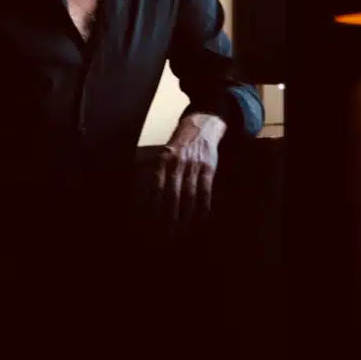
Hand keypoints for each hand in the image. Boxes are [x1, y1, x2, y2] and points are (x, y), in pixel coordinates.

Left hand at [153, 113, 226, 232]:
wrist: (202, 123)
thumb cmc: (181, 142)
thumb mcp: (166, 152)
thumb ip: (161, 171)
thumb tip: (152, 198)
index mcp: (163, 159)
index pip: (157, 188)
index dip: (154, 207)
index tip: (151, 224)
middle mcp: (177, 162)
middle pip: (172, 195)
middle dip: (169, 217)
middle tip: (166, 235)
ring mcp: (194, 165)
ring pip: (189, 196)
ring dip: (186, 216)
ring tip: (183, 233)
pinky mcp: (209, 167)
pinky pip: (206, 191)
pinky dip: (204, 207)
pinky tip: (202, 220)